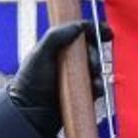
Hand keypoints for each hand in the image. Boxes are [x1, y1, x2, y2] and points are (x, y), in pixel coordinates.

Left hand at [10, 21, 108, 137]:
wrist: (30, 111)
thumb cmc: (30, 81)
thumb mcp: (40, 53)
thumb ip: (56, 36)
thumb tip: (79, 26)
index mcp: (58, 47)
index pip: (80, 33)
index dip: (94, 30)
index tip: (106, 32)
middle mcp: (68, 60)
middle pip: (91, 50)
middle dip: (95, 54)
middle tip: (91, 62)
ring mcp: (75, 77)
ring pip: (96, 68)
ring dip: (97, 70)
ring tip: (91, 75)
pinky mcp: (81, 93)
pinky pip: (97, 87)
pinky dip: (98, 86)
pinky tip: (94, 88)